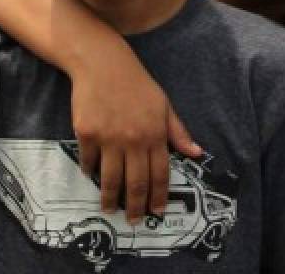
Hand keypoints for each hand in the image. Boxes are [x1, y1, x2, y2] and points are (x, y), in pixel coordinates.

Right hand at [69, 44, 201, 223]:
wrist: (102, 63)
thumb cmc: (135, 83)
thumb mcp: (163, 104)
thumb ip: (178, 131)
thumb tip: (196, 153)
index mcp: (155, 134)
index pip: (160, 174)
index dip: (158, 196)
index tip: (156, 212)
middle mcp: (133, 140)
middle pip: (135, 183)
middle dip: (135, 206)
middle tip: (132, 220)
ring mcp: (109, 138)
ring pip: (111, 178)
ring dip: (110, 198)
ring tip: (109, 209)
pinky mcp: (87, 133)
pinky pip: (89, 161)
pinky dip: (89, 171)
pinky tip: (91, 176)